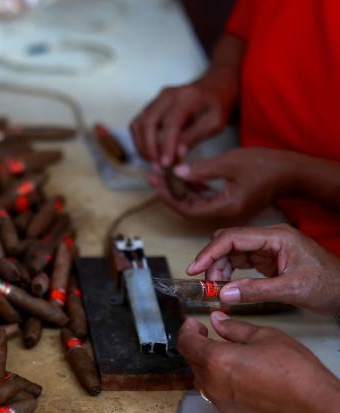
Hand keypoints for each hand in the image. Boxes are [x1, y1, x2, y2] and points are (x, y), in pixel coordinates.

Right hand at [130, 75, 234, 166]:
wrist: (212, 88)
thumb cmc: (216, 106)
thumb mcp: (215, 122)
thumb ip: (195, 137)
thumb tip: (177, 154)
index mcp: (186, 98)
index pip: (170, 123)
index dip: (165, 145)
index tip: (165, 164)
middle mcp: (166, 96)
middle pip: (148, 123)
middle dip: (149, 148)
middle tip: (157, 166)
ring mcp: (155, 100)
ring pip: (138, 124)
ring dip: (141, 146)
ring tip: (152, 161)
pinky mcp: (150, 106)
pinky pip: (137, 124)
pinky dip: (139, 140)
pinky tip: (149, 151)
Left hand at [148, 148, 290, 219]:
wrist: (293, 171)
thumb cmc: (266, 165)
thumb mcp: (231, 163)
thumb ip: (202, 170)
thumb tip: (176, 172)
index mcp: (225, 207)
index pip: (187, 209)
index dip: (169, 197)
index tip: (157, 181)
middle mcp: (225, 213)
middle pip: (188, 208)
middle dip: (170, 192)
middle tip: (155, 175)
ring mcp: (228, 209)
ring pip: (196, 204)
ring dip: (181, 190)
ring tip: (165, 173)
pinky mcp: (231, 202)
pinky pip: (206, 199)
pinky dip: (194, 189)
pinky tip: (185, 175)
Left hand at [177, 312, 339, 412]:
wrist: (310, 405)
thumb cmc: (292, 369)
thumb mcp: (265, 337)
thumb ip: (235, 328)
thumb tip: (217, 320)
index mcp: (216, 360)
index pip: (186, 344)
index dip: (187, 331)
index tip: (194, 325)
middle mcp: (212, 384)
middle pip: (192, 362)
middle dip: (197, 347)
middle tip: (209, 336)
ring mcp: (219, 402)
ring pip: (203, 380)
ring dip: (207, 366)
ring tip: (225, 356)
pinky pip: (216, 395)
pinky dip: (220, 383)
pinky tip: (238, 377)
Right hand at [185, 224, 339, 314]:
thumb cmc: (329, 285)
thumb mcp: (292, 289)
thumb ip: (256, 291)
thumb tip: (224, 294)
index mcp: (277, 237)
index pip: (233, 238)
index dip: (210, 252)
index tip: (194, 268)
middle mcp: (270, 239)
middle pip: (228, 242)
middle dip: (213, 261)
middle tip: (206, 284)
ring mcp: (268, 249)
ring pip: (231, 253)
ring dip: (219, 270)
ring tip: (217, 290)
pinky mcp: (268, 261)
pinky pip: (240, 263)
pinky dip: (229, 275)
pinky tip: (227, 287)